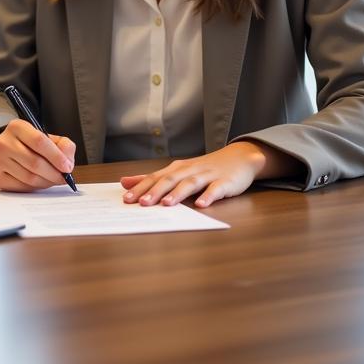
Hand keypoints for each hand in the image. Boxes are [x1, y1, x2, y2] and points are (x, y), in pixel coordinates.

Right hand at [0, 118, 75, 191]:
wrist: (11, 148)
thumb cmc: (32, 144)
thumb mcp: (49, 137)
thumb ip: (64, 145)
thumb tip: (67, 161)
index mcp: (17, 127)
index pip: (39, 141)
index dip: (56, 156)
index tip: (67, 167)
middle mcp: (4, 142)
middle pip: (34, 162)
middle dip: (54, 173)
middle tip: (64, 178)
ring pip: (29, 177)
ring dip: (46, 182)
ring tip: (54, 179)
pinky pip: (22, 187)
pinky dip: (35, 187)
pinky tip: (40, 182)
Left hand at [120, 141, 275, 208]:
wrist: (239, 158)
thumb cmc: (205, 169)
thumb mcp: (178, 172)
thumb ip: (153, 179)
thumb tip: (125, 182)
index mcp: (177, 169)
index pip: (155, 177)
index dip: (140, 187)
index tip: (126, 198)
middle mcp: (189, 170)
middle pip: (170, 180)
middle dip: (154, 191)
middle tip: (141, 203)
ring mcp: (207, 175)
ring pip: (190, 184)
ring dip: (178, 194)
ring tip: (166, 204)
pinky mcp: (225, 182)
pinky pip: (216, 190)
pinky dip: (208, 196)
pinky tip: (201, 205)